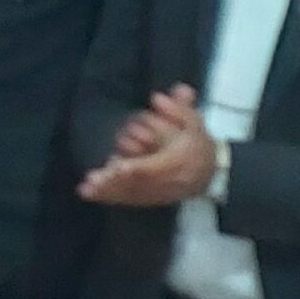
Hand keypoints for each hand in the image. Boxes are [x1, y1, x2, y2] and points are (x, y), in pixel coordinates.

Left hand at [79, 86, 216, 206]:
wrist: (213, 173)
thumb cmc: (199, 145)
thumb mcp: (195, 123)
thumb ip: (179, 109)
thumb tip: (158, 98)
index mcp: (179, 162)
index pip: (155, 166)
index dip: (135, 168)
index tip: (117, 166)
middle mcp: (168, 181)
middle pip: (139, 184)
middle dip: (115, 183)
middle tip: (92, 181)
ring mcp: (159, 193)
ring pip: (132, 195)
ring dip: (108, 193)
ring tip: (86, 189)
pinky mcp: (152, 199)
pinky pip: (130, 200)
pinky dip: (111, 198)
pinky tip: (91, 195)